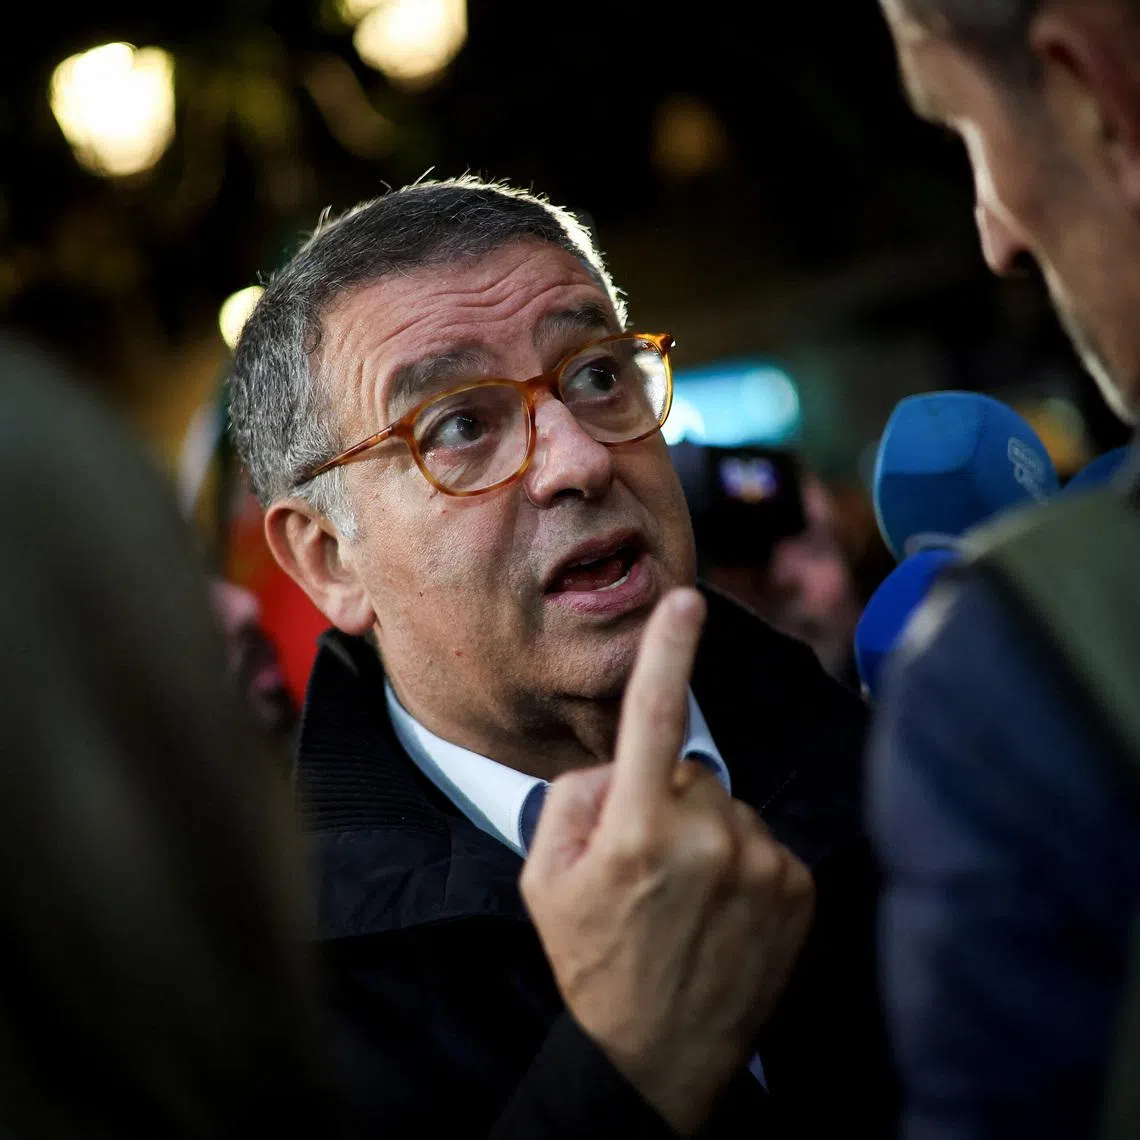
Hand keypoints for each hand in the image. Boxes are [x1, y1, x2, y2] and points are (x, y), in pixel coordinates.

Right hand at [521, 589, 815, 1133]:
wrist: (658, 1056)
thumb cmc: (594, 960)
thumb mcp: (543, 878)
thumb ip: (574, 798)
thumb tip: (621, 764)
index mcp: (635, 833)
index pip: (652, 720)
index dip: (669, 652)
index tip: (684, 601)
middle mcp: (706, 841)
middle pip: (688, 768)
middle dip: (664, 795)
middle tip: (644, 865)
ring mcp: (760, 865)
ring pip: (727, 803)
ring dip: (706, 830)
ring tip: (685, 897)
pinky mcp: (797, 888)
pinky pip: (761, 837)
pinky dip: (741, 858)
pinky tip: (721, 908)